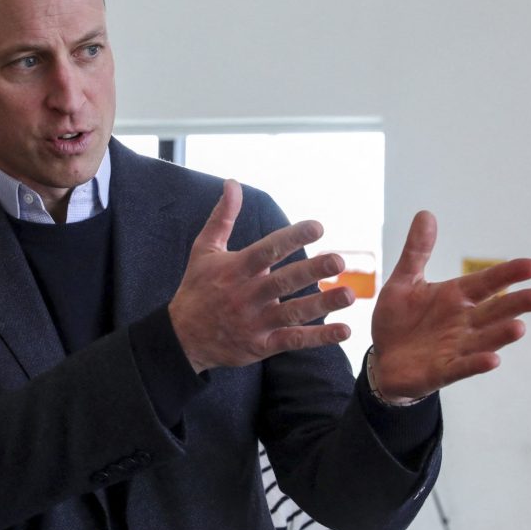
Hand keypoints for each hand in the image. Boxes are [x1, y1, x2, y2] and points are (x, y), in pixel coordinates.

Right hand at [169, 180, 355, 372]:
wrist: (182, 338)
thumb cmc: (196, 288)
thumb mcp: (204, 250)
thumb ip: (222, 216)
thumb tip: (232, 183)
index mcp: (235, 270)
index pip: (266, 250)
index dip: (292, 238)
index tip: (317, 227)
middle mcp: (246, 296)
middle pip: (282, 282)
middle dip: (311, 271)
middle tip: (338, 260)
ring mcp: (254, 323)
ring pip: (292, 313)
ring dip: (322, 304)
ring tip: (349, 295)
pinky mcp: (261, 346)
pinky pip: (293, 341)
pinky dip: (318, 337)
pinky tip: (343, 330)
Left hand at [369, 211, 530, 401]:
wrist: (382, 358)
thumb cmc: (398, 320)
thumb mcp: (404, 281)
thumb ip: (417, 251)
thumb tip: (426, 213)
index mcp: (456, 297)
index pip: (487, 282)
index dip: (508, 274)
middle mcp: (462, 322)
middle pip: (494, 311)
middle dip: (515, 305)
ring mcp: (455, 347)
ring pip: (484, 340)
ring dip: (501, 334)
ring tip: (519, 326)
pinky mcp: (442, 370)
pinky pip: (462, 367)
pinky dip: (476, 363)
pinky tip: (492, 360)